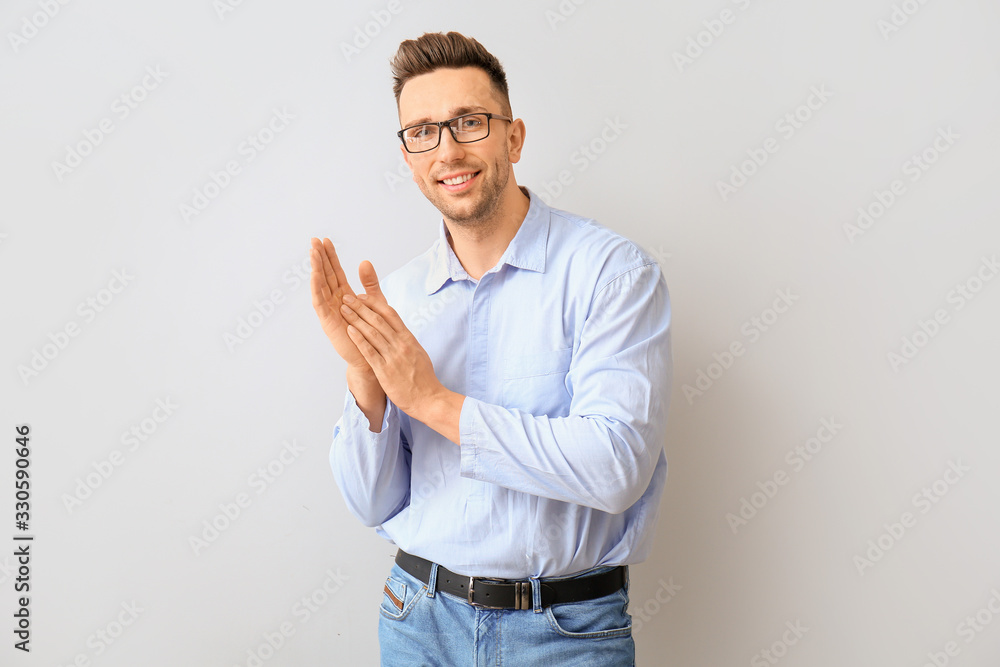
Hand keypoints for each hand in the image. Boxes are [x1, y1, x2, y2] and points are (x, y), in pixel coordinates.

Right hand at [309, 237, 390, 373]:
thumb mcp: (374, 301)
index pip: (335, 272)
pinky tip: (315, 276)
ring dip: (316, 269)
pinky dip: (316, 289)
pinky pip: (320, 302)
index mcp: (344, 296)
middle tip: (314, 240)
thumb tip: (364, 261)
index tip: (326, 240)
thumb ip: (369, 283)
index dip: (330, 256)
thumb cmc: (371, 331)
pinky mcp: (328, 322)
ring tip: (313, 253)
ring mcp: (329, 311)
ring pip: (320, 286)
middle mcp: (334, 301)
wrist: (369, 356)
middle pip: (325, 275)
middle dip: (320, 258)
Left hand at [338, 278, 442, 417]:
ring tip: (343, 310)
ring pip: (372, 333)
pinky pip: (370, 352)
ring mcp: (393, 357)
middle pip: (378, 320)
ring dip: (356, 319)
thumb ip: (406, 341)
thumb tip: (397, 331)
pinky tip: (349, 330)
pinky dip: (359, 339)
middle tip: (347, 297)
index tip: (362, 296)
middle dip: (361, 307)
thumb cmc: (423, 378)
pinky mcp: (385, 371)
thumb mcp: (418, 353)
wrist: (428, 399)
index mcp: (409, 339)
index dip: (374, 303)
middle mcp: (401, 345)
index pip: (391, 314)